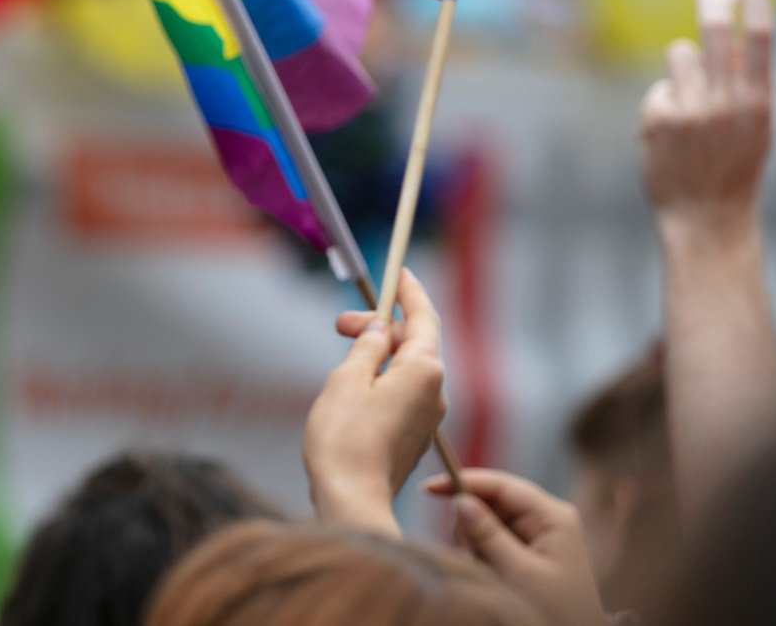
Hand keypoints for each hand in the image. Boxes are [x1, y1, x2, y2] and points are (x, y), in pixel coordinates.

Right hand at [303, 270, 446, 534]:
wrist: (352, 503)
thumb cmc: (344, 440)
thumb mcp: (347, 380)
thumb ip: (367, 347)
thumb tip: (381, 331)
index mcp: (424, 370)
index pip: (423, 317)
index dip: (409, 292)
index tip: (399, 272)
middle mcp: (435, 391)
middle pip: (413, 343)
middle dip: (379, 327)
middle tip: (340, 325)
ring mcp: (427, 417)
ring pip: (407, 369)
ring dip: (378, 354)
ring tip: (341, 356)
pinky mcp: (414, 437)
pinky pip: (403, 393)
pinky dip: (382, 379)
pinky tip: (355, 387)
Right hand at [424, 469, 609, 625]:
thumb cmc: (555, 611)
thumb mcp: (518, 573)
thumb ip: (488, 535)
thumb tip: (460, 500)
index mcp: (553, 515)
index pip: (503, 485)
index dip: (465, 481)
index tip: (428, 488)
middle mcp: (548, 519)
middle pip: (494, 503)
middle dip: (474, 526)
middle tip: (474, 558)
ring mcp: (540, 536)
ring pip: (491, 524)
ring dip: (478, 545)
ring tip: (489, 573)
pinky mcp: (532, 553)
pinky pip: (497, 543)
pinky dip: (486, 556)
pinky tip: (492, 575)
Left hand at [638, 0, 773, 246]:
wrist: (707, 221)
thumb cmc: (734, 167)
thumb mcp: (756, 124)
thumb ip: (745, 78)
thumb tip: (730, 20)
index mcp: (759, 101)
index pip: (760, 32)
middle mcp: (727, 102)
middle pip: (715, 28)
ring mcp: (691, 111)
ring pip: (680, 54)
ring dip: (683, 69)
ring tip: (691, 110)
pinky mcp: (659, 120)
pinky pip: (659, 89)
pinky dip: (664, 105)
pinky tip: (671, 137)